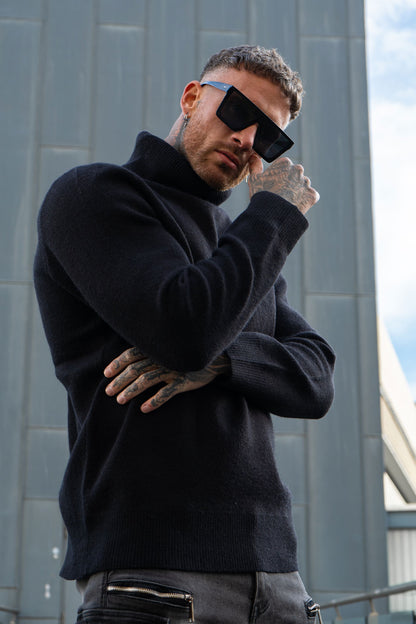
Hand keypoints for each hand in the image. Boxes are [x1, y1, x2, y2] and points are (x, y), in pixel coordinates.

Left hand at [104, 347, 229, 412]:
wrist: (214, 360)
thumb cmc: (185, 356)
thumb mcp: (167, 351)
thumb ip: (151, 354)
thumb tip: (130, 364)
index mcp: (156, 349)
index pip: (131, 354)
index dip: (117, 363)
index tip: (106, 374)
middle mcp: (162, 358)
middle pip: (135, 369)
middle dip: (120, 381)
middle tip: (109, 392)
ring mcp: (173, 369)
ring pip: (147, 380)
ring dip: (131, 390)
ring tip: (120, 401)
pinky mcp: (183, 381)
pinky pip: (166, 392)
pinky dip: (154, 401)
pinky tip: (144, 409)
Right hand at [247, 157, 318, 214]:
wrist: (273, 214)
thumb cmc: (262, 195)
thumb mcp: (254, 179)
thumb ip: (255, 166)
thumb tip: (254, 158)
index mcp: (285, 163)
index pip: (283, 168)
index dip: (277, 178)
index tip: (273, 186)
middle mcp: (298, 169)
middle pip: (294, 175)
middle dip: (289, 183)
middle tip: (280, 195)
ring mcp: (306, 182)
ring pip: (302, 186)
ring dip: (297, 192)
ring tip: (287, 202)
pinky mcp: (312, 195)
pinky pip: (310, 196)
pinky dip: (305, 201)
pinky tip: (296, 206)